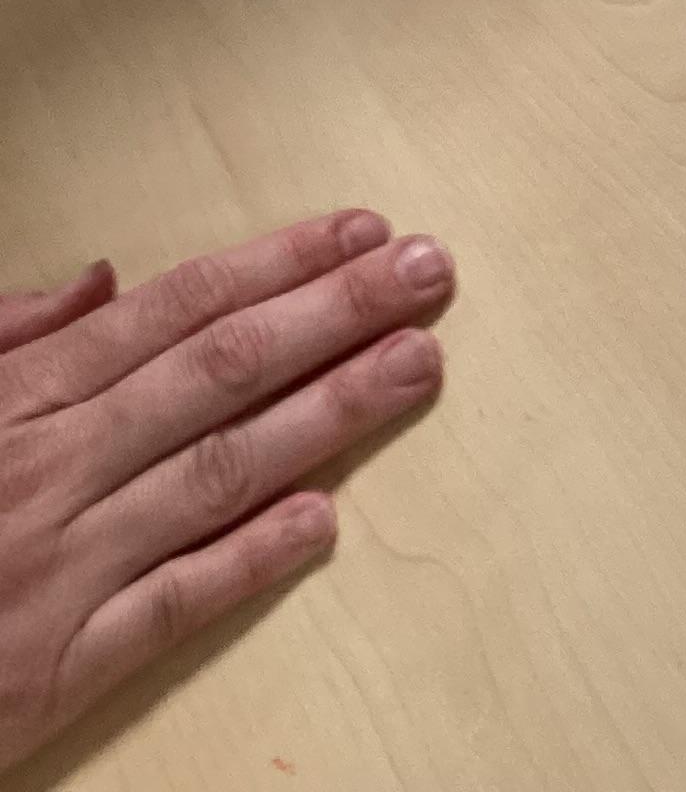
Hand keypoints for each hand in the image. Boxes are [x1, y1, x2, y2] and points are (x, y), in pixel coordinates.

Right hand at [0, 212, 454, 771]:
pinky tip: (323, 524)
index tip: (366, 229)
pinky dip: (246, 561)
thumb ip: (8, 336)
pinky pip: (168, 605)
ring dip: (326, 416)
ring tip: (416, 365)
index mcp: (17, 398)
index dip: (278, 264)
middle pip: (215, 372)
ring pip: (214, 472)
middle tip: (431, 271)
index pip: (174, 310)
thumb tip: (101, 279)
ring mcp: (56, 568)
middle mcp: (47, 469)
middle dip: (333, 312)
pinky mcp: (53, 669)